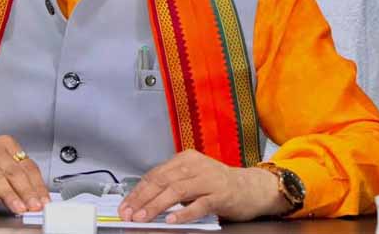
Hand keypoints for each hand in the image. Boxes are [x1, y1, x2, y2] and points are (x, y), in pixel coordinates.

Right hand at [0, 135, 49, 213]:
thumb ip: (15, 178)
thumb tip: (34, 197)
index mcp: (6, 145)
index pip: (27, 165)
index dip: (37, 185)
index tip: (43, 200)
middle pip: (14, 171)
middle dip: (26, 191)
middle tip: (34, 205)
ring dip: (10, 194)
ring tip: (18, 207)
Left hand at [118, 150, 287, 223]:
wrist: (252, 188)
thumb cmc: (219, 185)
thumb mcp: (192, 178)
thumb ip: (172, 185)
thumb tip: (144, 200)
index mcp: (185, 159)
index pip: (155, 174)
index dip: (138, 191)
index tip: (126, 205)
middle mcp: (195, 165)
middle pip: (162, 181)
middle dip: (142, 198)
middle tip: (129, 213)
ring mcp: (208, 179)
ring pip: (176, 191)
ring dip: (157, 205)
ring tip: (144, 217)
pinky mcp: (221, 194)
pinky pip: (199, 204)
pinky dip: (183, 213)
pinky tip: (172, 220)